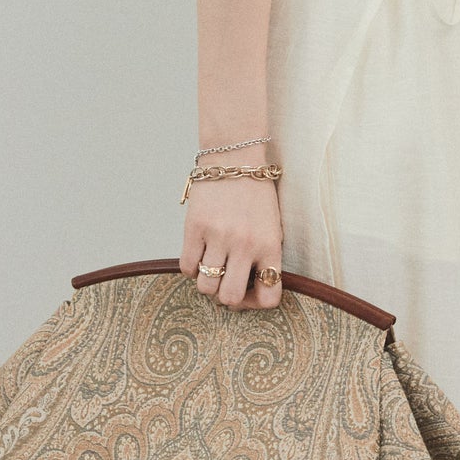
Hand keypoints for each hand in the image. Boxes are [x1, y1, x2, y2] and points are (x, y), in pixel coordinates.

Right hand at [180, 161, 284, 310]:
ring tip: (211, 268)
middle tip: (226, 284)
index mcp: (270, 246)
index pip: (269, 297)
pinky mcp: (195, 227)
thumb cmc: (256, 192)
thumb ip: (265, 256)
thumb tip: (253, 288)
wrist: (235, 156)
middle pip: (230, 298)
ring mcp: (218, 236)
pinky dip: (191, 268)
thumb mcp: (272, 226)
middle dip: (227, 298)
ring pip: (205, 288)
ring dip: (207, 283)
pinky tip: (199, 255)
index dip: (257, 303)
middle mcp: (245, 245)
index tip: (250, 293)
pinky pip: (187, 267)